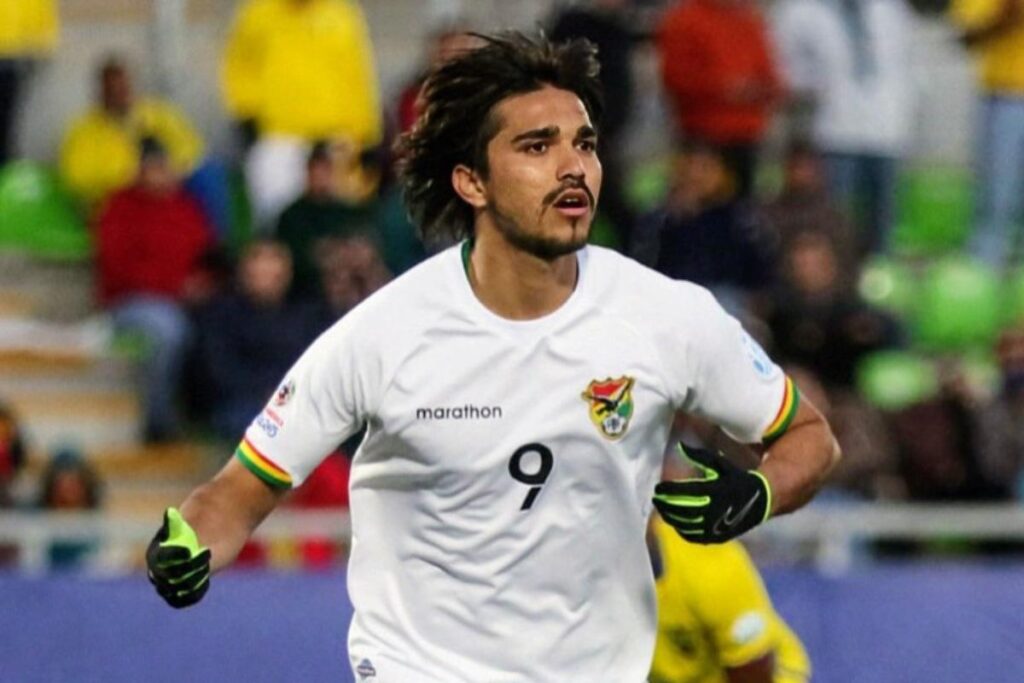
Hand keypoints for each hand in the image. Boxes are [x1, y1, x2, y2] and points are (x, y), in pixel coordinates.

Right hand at [146, 508, 211, 607]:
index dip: (174, 555)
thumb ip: (173, 522)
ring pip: (180, 590)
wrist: (196, 545)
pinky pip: (186, 600)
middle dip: (189, 566)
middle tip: (207, 552)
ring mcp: (168, 586)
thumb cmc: (186, 532)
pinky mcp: (180, 595)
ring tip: (207, 564)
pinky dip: (197, 592)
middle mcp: (157, 574)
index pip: (161, 559)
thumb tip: (169, 512)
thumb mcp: (179, 525)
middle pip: (170, 577)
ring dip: (196, 578)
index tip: (189, 550)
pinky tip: (206, 578)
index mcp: (155, 555)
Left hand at [652, 444, 771, 543]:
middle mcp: (715, 510)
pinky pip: (693, 536)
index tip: (658, 487)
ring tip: (661, 508)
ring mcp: (715, 526)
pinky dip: (681, 528)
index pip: (685, 492)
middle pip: (682, 510)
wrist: (760, 502)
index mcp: (716, 491)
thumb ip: (699, 457)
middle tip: (656, 498)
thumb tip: (680, 446)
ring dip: (670, 517)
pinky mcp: (716, 537)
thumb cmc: (737, 479)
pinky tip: (674, 521)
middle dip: (666, 504)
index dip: (669, 490)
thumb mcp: (720, 465)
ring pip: (685, 525)